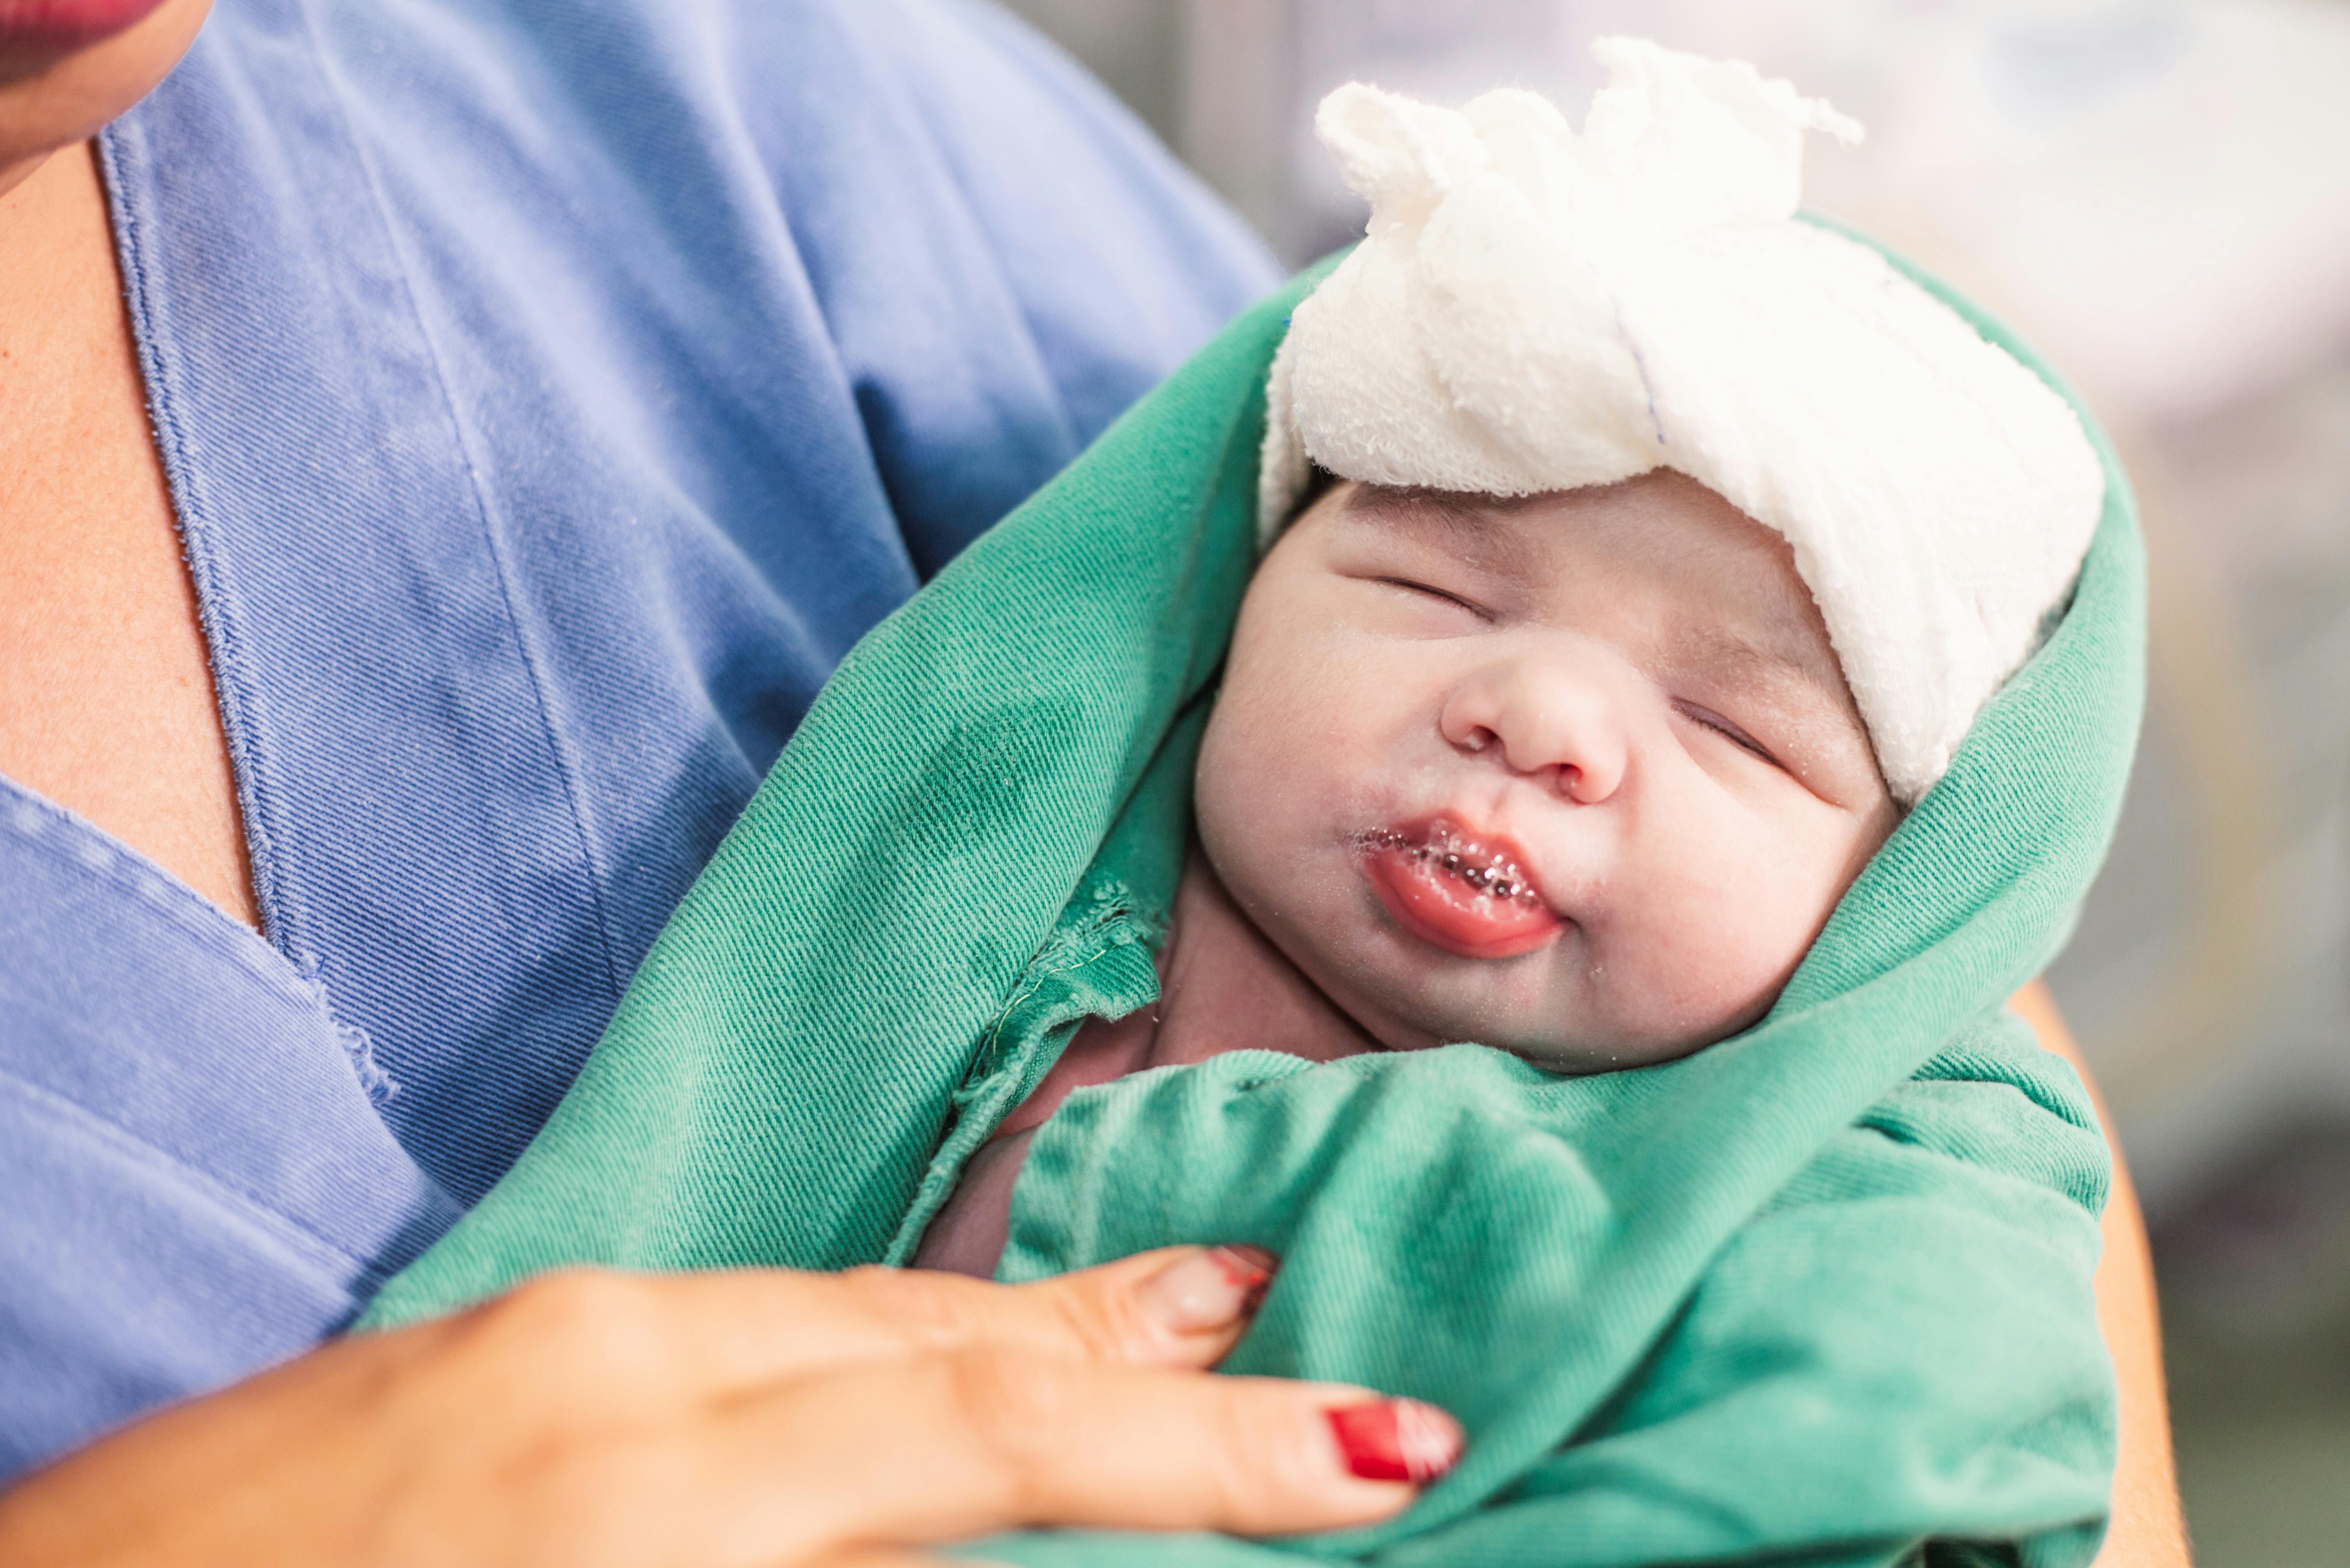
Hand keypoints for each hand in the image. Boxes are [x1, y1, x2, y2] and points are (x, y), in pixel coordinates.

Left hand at [0, 1247, 1460, 1566]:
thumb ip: (828, 1563)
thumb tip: (963, 1546)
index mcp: (649, 1490)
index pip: (995, 1437)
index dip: (1203, 1446)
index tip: (1370, 1442)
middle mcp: (613, 1363)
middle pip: (941, 1341)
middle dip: (1138, 1344)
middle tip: (1286, 1316)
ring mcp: (536, 1327)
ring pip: (841, 1311)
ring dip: (1009, 1326)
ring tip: (1148, 1312)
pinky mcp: (474, 1327)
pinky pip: (732, 1314)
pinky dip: (862, 1333)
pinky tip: (906, 1349)